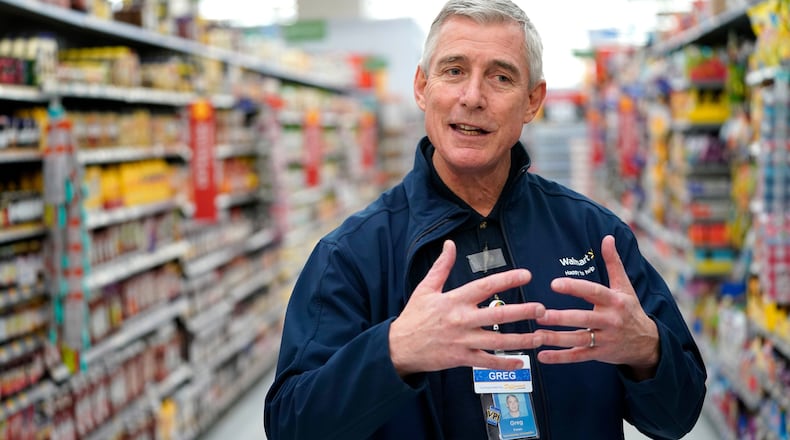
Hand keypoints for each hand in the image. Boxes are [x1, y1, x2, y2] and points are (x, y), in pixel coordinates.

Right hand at [389, 240, 545, 376]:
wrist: (399, 346)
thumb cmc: (414, 316)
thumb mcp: (425, 288)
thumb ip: (442, 266)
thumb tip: (450, 244)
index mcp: (454, 300)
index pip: (485, 286)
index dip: (507, 280)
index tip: (526, 275)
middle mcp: (461, 320)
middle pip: (498, 314)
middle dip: (523, 312)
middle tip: (542, 309)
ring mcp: (462, 340)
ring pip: (497, 340)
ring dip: (521, 339)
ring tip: (540, 336)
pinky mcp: (461, 358)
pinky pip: (487, 362)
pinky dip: (504, 363)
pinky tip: (520, 362)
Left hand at [534, 235, 658, 379]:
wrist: (647, 343)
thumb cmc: (630, 310)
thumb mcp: (625, 286)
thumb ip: (613, 262)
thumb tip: (607, 238)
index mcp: (615, 302)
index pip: (593, 292)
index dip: (574, 287)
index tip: (555, 284)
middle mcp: (610, 321)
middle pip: (583, 319)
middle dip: (562, 317)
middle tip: (540, 313)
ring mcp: (604, 339)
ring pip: (578, 339)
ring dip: (556, 338)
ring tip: (536, 334)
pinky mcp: (599, 355)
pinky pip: (578, 356)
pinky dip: (560, 358)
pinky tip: (542, 356)